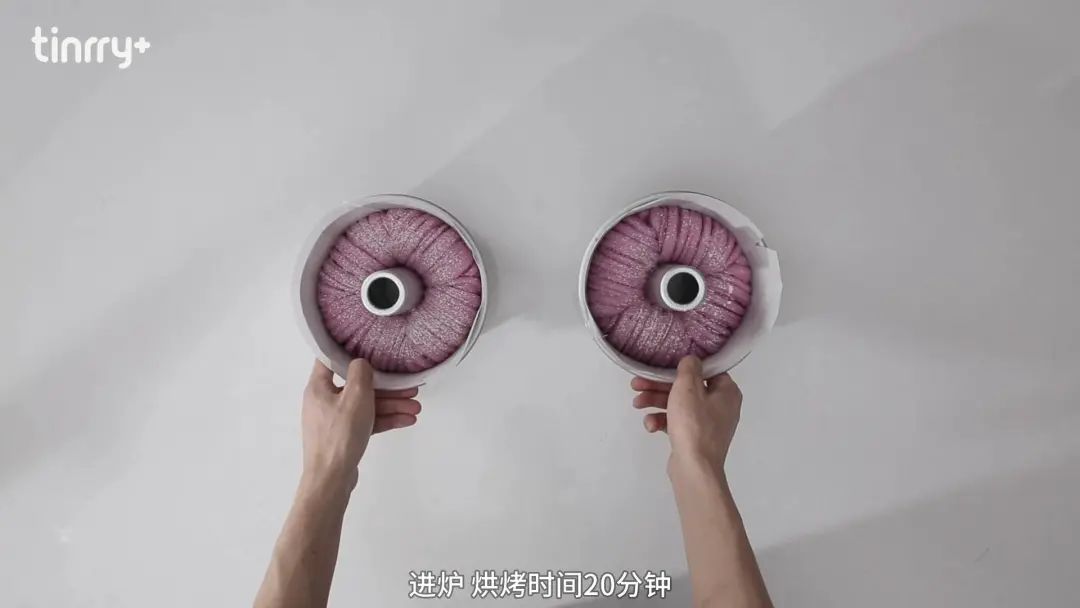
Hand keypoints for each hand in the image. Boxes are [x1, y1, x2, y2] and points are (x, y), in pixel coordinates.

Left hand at [302, 359, 420, 487]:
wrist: (331, 479)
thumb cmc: (340, 434)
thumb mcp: (356, 396)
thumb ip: (361, 372)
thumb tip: (361, 363)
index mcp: (318, 387)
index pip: (330, 359)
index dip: (349, 351)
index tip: (371, 347)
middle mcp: (324, 401)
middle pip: (358, 386)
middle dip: (386, 387)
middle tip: (410, 387)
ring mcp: (334, 420)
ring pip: (366, 406)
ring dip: (391, 405)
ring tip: (417, 408)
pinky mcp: (344, 437)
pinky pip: (366, 422)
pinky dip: (385, 420)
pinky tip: (407, 420)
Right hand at [631, 356, 742, 473]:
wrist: (694, 468)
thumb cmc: (694, 424)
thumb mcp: (688, 388)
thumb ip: (688, 368)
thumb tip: (691, 360)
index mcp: (727, 392)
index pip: (706, 371)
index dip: (683, 367)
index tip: (663, 366)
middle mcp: (721, 407)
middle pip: (687, 389)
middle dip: (659, 387)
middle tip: (637, 384)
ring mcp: (708, 425)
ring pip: (678, 406)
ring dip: (656, 403)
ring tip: (637, 404)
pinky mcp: (695, 439)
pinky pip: (677, 423)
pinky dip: (663, 421)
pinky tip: (650, 426)